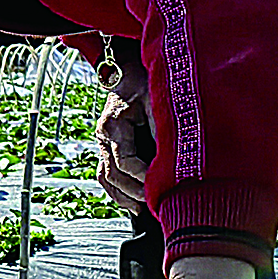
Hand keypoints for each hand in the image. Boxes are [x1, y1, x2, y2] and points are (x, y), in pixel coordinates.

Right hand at [95, 50, 153, 212]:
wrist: (128, 68)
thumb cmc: (142, 79)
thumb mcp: (156, 99)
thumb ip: (161, 127)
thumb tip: (173, 157)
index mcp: (113, 125)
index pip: (124, 162)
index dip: (142, 177)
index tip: (160, 187)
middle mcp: (104, 136)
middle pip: (112, 175)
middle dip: (134, 193)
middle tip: (156, 204)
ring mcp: (104, 142)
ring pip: (106, 178)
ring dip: (124, 196)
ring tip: (143, 210)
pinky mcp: (110, 146)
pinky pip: (107, 174)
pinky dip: (119, 191)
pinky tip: (134, 203)